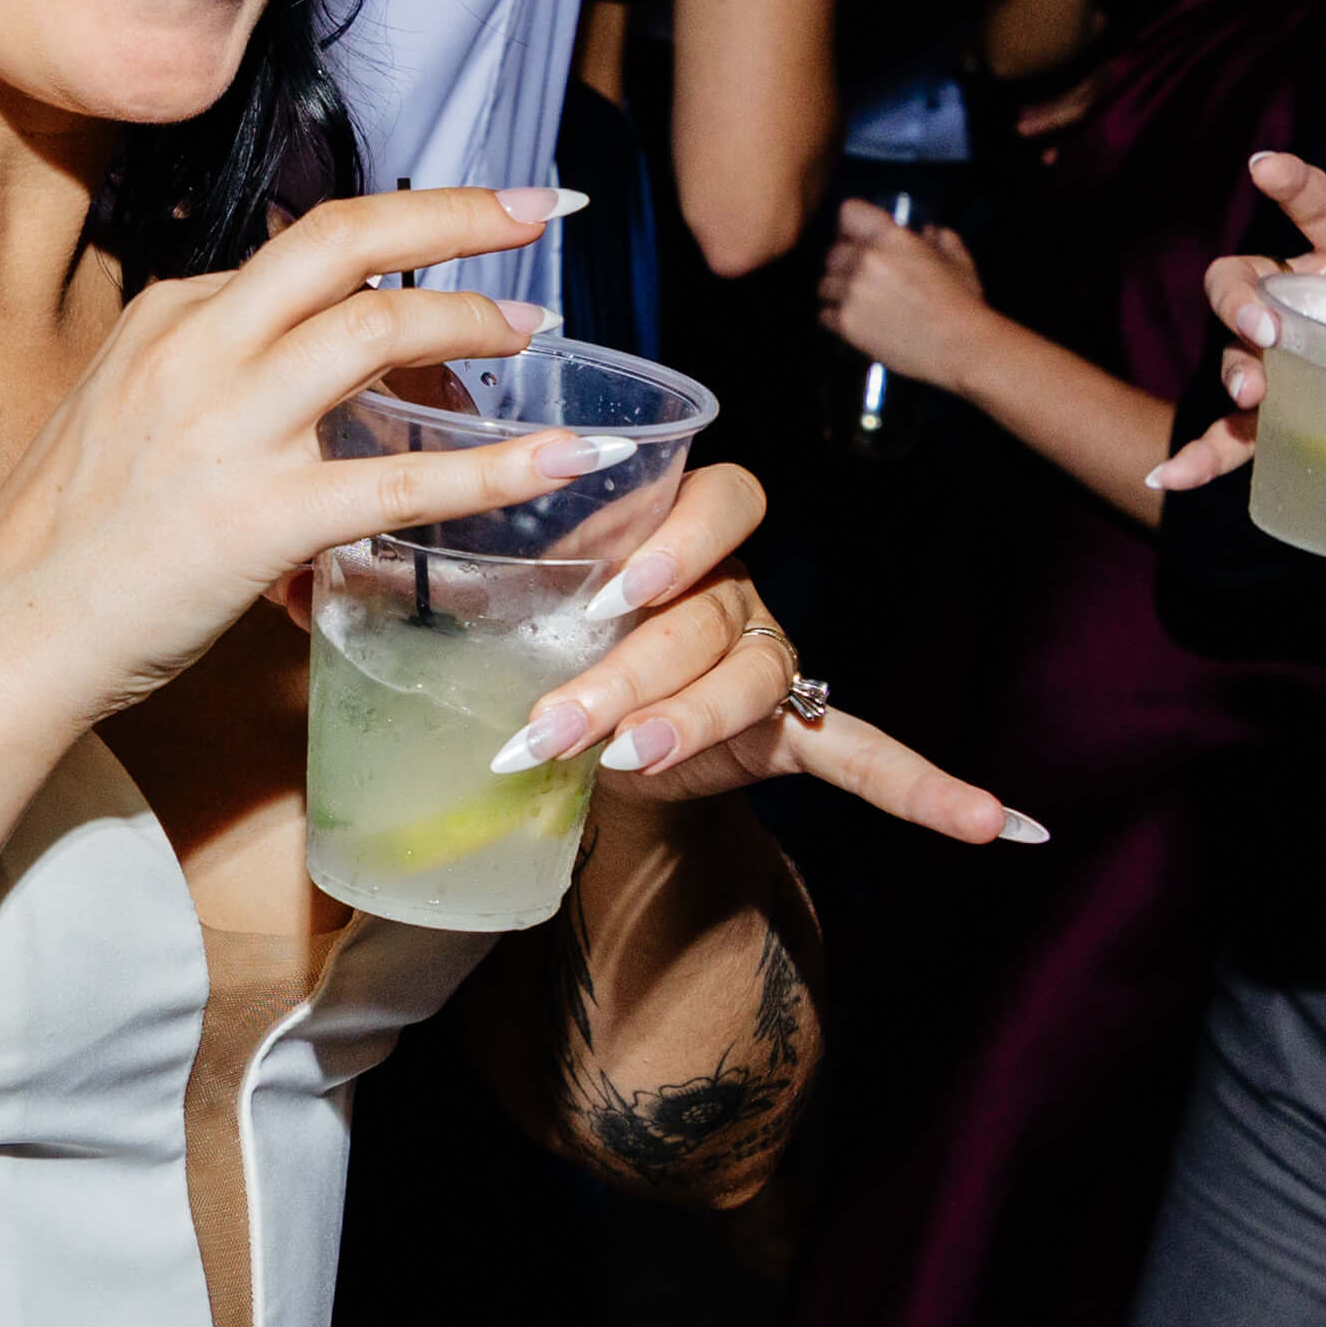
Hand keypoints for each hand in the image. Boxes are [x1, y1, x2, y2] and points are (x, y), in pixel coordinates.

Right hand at [0, 188, 585, 723]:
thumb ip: (211, 376)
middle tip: (539, 203)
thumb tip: (302, 373)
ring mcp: (229, 429)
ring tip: (537, 328)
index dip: (399, 237)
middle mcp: (198, 349)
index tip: (463, 231)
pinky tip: (561, 457)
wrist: (8, 632)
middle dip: (456, 212)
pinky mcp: (261, 519)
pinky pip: (402, 483)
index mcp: (169, 316)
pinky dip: (495, 466)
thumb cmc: (69, 540)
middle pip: (344, 239)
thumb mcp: (129, 413)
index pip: (301, 248)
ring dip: (473, 319)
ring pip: (376, 331)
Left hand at [484, 457, 1042, 847]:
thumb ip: (452, 574)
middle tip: (557, 724)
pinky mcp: (786, 732)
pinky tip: (1005, 826)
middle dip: (633, 668)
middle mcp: (734, 585)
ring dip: (688, 723)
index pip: (719, 500)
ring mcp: (768, 657)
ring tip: (623, 761)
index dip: (677, 541)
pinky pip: (867, 754)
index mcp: (675, 531)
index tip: (614, 588)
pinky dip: (929, 790)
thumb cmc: (533, 629)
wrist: (564, 709)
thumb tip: (320, 576)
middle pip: (713, 613)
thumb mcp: (494, 588)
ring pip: (755, 679)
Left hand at [811, 202, 1001, 384]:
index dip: (852, 226)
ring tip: (858, 302)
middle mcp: (866, 260)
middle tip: (861, 277)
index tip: (858, 238)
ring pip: (825, 284)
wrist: (961, 346)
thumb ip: (940, 239)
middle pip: (832, 252)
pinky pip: (823, 315)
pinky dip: (835, 318)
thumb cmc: (962, 303)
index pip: (848, 213)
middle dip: (845, 263)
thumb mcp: (957, 261)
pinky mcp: (847, 323)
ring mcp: (853, 292)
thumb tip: (928, 231)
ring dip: (838, 292)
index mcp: (891, 237)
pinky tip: (855, 321)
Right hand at [1134, 151, 1325, 493]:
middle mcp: (1305, 297)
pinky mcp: (1275, 412)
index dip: (1293, 183)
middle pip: (1243, 279)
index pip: (1321, 209)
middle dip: (1242, 300)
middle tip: (1267, 332)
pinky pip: (1227, 433)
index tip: (1262, 165)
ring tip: (1251, 397)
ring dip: (1235, 371)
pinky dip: (1201, 456)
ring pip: (1233, 352)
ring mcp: (1280, 355)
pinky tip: (1174, 476)